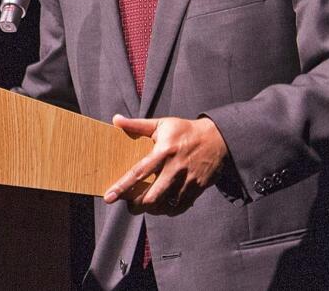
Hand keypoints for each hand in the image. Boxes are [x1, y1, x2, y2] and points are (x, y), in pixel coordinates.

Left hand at [103, 115, 227, 215]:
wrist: (219, 138)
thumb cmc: (185, 131)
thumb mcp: (162, 124)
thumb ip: (137, 125)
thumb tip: (115, 120)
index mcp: (163, 151)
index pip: (138, 172)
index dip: (122, 186)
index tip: (109, 197)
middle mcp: (175, 168)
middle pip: (151, 196)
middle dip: (136, 205)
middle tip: (129, 205)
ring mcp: (187, 180)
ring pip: (165, 205)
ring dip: (151, 209)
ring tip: (144, 205)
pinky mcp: (198, 189)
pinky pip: (179, 207)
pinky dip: (168, 210)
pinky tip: (161, 206)